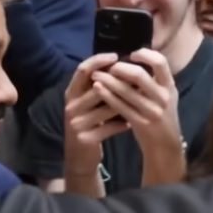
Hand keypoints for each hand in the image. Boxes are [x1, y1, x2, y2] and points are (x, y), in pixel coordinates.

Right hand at [63, 54, 128, 176]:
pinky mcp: (85, 138)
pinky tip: (132, 123)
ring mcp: (76, 122)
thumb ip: (97, 86)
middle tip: (139, 78)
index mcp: (71, 92)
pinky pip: (109, 127)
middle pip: (97, 87)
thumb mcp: (87, 103)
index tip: (116, 56)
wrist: (79, 156)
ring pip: (107, 107)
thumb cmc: (88, 123)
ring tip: (142, 98)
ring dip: (126, 103)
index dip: (99, 60)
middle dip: (119, 82)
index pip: (83, 69)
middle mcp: (71, 105)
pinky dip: (122, 124)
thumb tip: (120, 64)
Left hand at [90, 49, 184, 182]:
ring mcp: (152, 111)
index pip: (161, 62)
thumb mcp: (165, 96)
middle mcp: (163, 97)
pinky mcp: (140, 123)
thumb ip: (155, 81)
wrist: (165, 145)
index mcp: (169, 87)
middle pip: (140, 75)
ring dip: (109, 80)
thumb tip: (135, 60)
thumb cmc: (162, 117)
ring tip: (96, 75)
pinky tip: (98, 89)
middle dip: (120, 68)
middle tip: (109, 66)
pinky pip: (121, 106)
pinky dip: (108, 95)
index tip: (132, 54)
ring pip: (126, 91)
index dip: (145, 54)